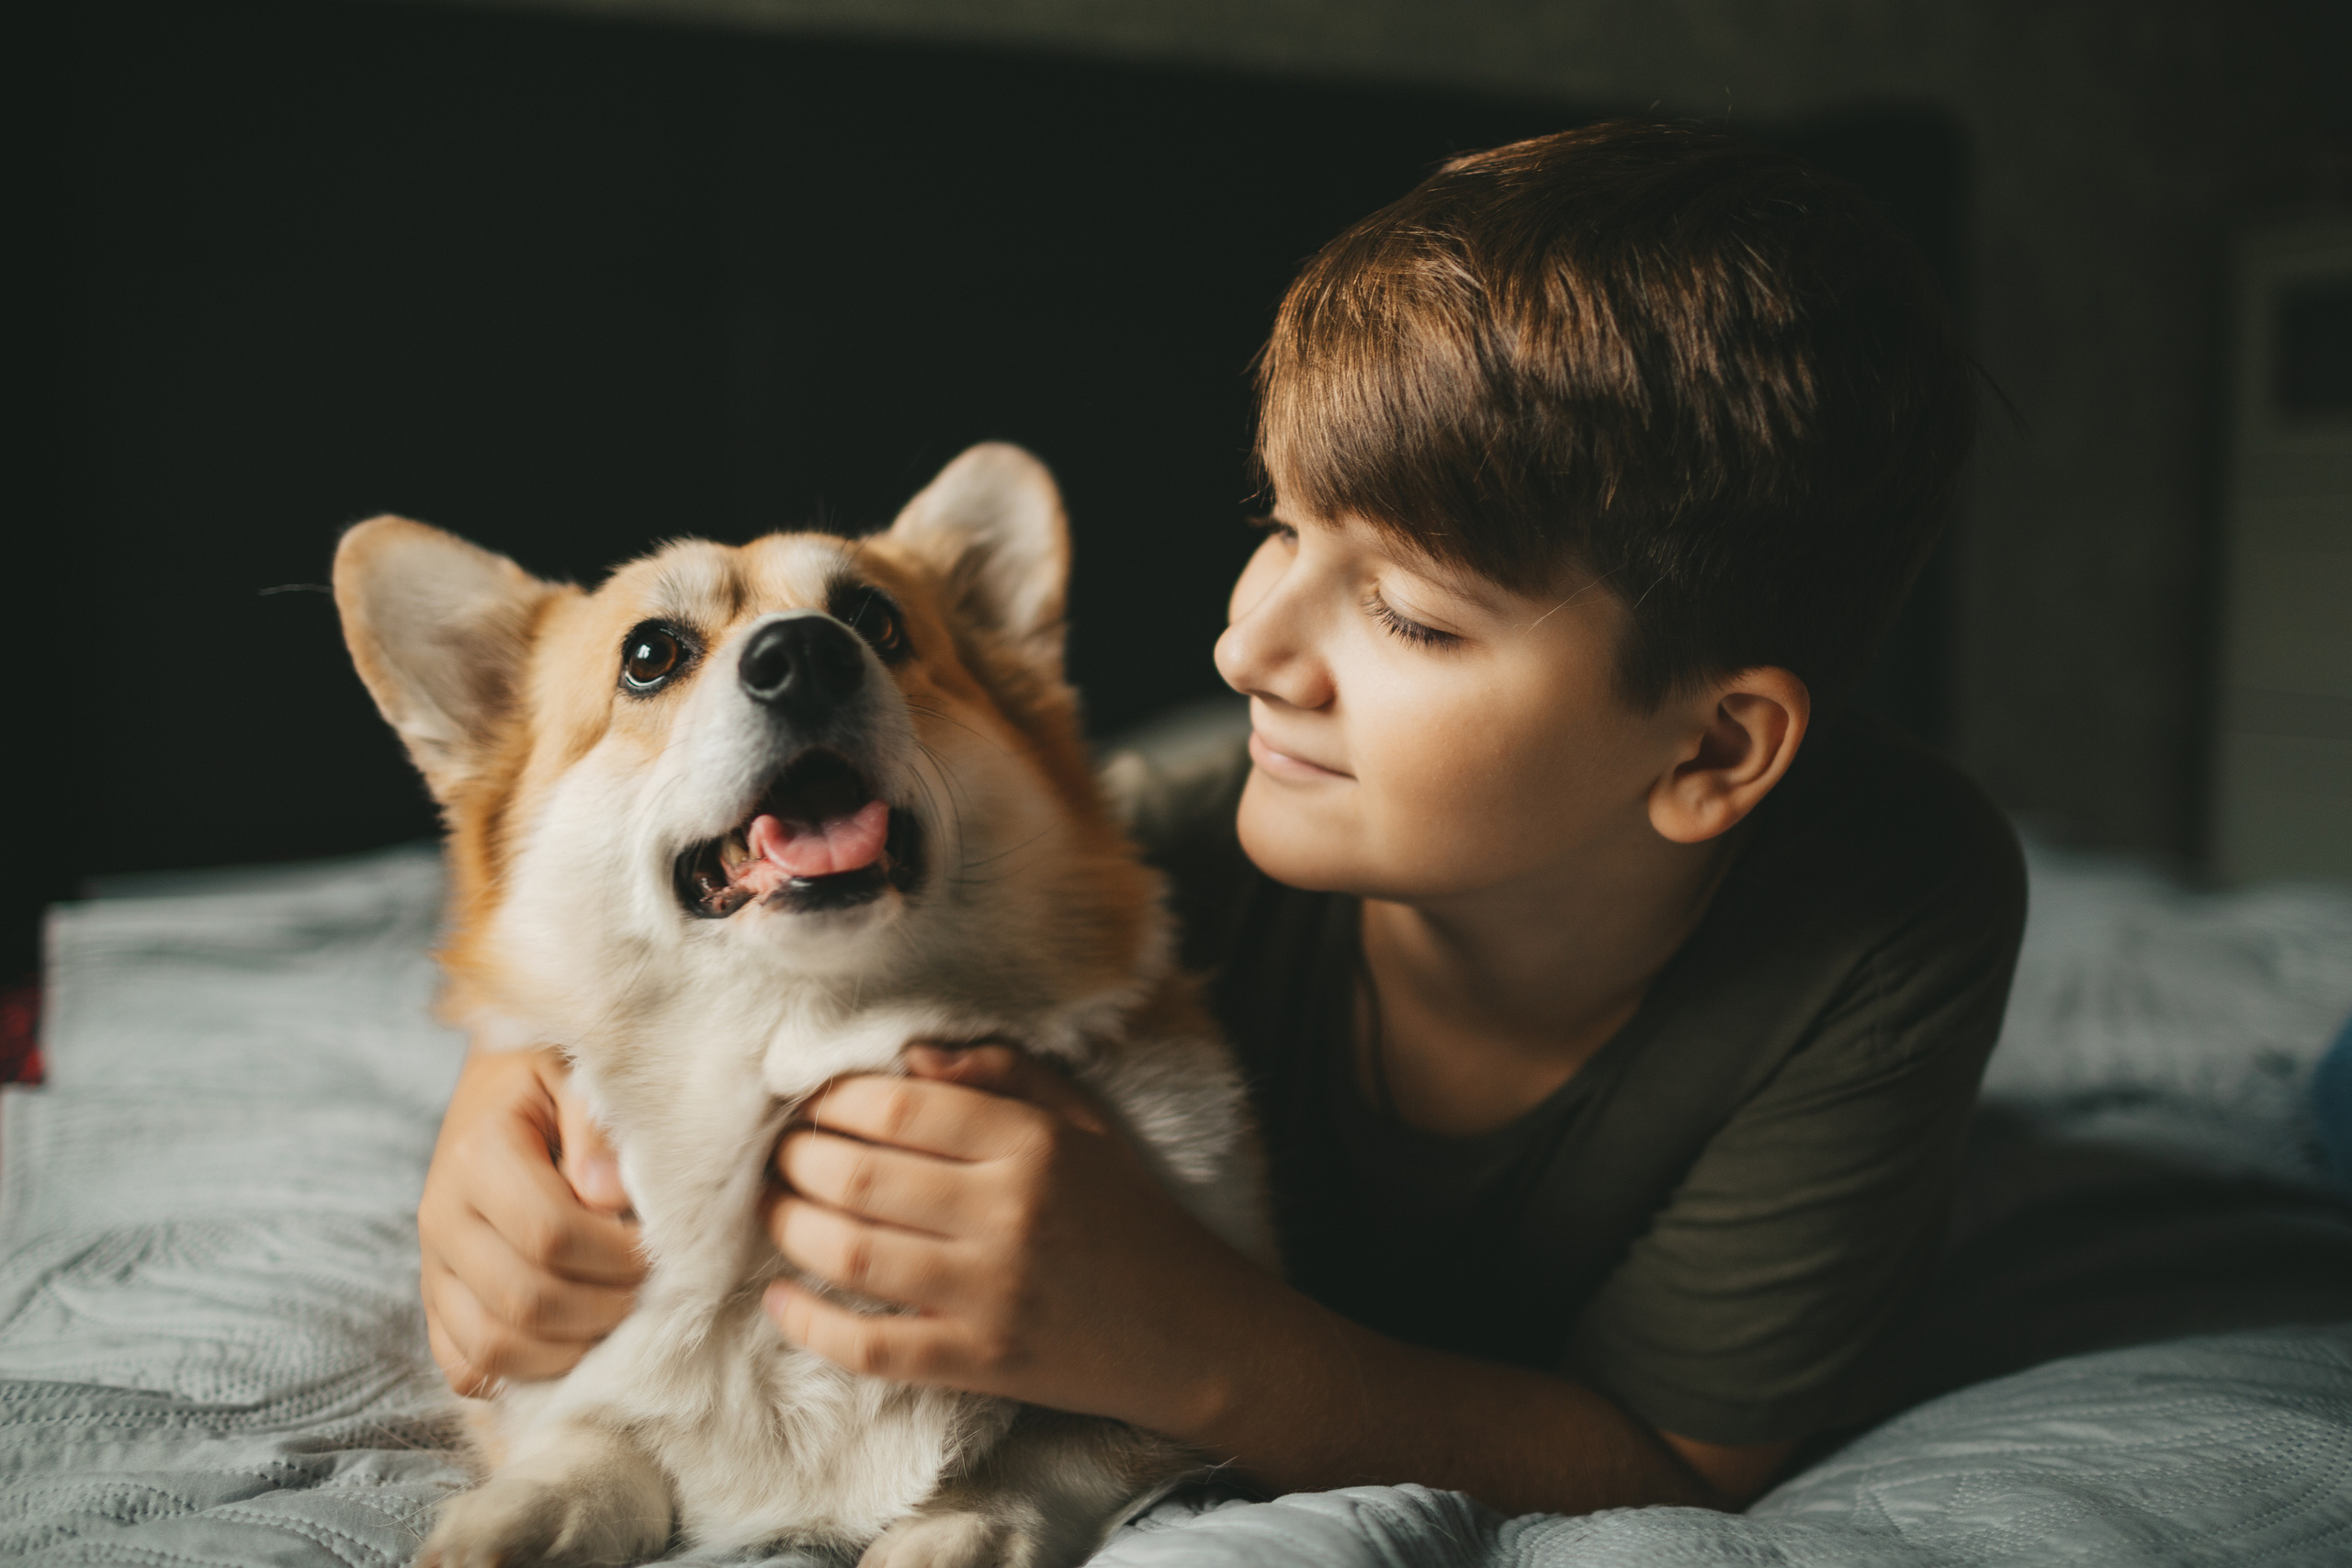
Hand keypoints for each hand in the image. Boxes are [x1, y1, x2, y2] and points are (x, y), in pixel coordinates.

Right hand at [418, 1046, 645, 1394]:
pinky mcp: (436, 1300)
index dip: (615, 1255)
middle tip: (650, 1290)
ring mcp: (432, 1265)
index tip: (659, 1248)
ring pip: (492, 1345)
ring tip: (618, 1317)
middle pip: (523, 1299)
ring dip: (570, 1348)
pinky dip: (521, 1372)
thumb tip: (605, 1197)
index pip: (548, 1233)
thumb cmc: (555, 1076)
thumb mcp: (581, 1072)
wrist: (501, 1086)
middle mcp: (441, 1216)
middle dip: (603, 1307)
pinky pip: (463, 1367)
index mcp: (477, 1153)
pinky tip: (572, 1342)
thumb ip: (597, 1127)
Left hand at [761, 1045, 1277, 1433]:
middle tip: (777, 1153)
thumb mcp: (1086, 1124)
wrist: (1196, 1333)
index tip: (809, 1100)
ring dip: (788, 1226)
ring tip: (770, 1207)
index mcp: (1032, 1143)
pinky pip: (871, 1346)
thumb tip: (910, 1056)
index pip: (899, 1104)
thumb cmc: (1132, 1216)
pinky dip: (810, 1324)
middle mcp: (1008, 1213)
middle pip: (858, 1175)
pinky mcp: (980, 1363)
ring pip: (849, 1254)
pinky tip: (779, 1300)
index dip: (832, 1097)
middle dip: (795, 1158)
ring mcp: (991, 1294)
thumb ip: (1004, 1075)